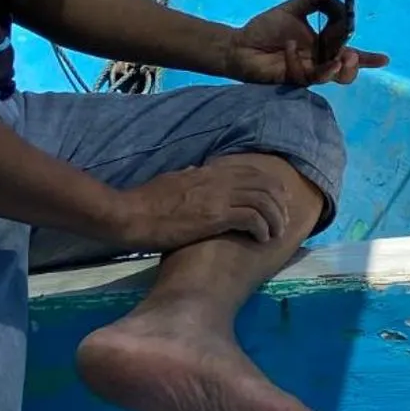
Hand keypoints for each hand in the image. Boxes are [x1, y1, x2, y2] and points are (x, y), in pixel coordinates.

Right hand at [105, 160, 292, 251]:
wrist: (127, 215)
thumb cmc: (143, 202)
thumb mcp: (170, 180)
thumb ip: (188, 176)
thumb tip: (197, 171)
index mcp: (208, 172)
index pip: (251, 171)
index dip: (270, 184)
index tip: (278, 199)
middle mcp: (218, 181)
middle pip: (264, 184)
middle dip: (279, 203)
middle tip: (283, 221)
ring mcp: (217, 198)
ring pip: (263, 201)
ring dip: (275, 219)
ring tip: (274, 234)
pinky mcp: (214, 217)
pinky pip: (252, 219)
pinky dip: (262, 229)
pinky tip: (261, 239)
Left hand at [226, 0, 389, 88]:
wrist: (240, 45)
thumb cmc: (266, 28)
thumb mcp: (294, 7)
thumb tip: (340, 2)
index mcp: (323, 46)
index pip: (350, 53)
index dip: (369, 58)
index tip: (385, 60)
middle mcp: (319, 62)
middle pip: (347, 70)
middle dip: (356, 64)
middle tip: (351, 55)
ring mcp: (308, 73)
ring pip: (333, 77)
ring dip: (339, 69)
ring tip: (340, 58)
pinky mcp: (294, 80)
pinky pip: (305, 73)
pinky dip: (299, 60)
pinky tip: (289, 49)